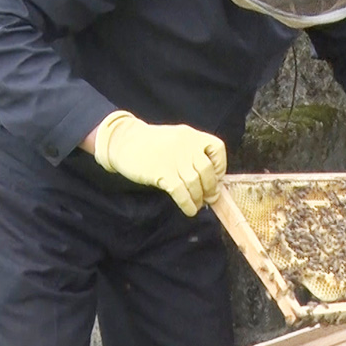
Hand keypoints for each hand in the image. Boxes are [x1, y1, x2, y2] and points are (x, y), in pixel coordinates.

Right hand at [92, 111, 226, 215]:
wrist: (124, 141)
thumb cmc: (152, 144)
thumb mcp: (177, 139)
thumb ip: (193, 153)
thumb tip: (210, 180)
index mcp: (192, 135)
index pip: (217, 149)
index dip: (220, 166)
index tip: (217, 178)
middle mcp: (186, 145)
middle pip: (207, 170)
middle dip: (211, 188)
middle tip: (210, 198)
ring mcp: (173, 159)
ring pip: (195, 183)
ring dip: (199, 198)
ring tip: (197, 205)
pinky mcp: (161, 172)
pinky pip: (180, 192)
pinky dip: (187, 204)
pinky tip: (189, 210)